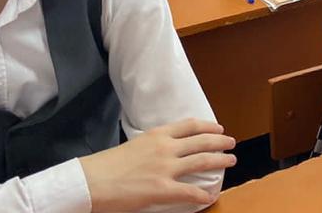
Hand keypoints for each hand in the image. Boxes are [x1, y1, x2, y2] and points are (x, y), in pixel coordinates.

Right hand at [79, 119, 235, 212]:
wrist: (90, 181)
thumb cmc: (105, 165)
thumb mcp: (133, 145)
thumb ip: (151, 146)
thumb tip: (161, 151)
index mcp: (157, 135)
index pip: (190, 125)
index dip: (208, 126)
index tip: (218, 127)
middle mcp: (166, 148)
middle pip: (202, 140)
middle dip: (220, 141)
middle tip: (231, 143)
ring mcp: (167, 168)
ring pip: (203, 161)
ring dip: (220, 160)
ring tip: (231, 161)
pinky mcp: (163, 189)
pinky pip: (190, 192)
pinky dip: (202, 194)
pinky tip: (210, 196)